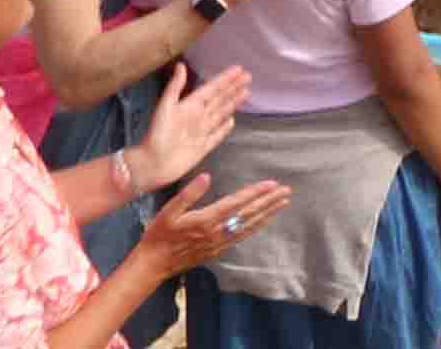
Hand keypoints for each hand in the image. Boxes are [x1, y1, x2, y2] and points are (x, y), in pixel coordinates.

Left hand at [132, 63, 256, 186]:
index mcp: (190, 106)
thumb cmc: (157, 134)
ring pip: (221, 113)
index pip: (212, 89)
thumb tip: (181, 65)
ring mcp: (201, 132)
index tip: (239, 69)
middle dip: (233, 88)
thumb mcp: (165, 107)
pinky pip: (217, 135)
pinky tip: (232, 121)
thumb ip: (175, 87)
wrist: (153, 164)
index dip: (225, 79)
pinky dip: (225, 128)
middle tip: (248, 76)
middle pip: (219, 99)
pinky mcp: (203, 147)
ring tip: (246, 92)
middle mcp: (197, 117)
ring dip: (233, 103)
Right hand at [133, 177, 294, 279]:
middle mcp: (217, 232)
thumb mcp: (168, 211)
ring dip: (267, 214)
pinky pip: (242, 236)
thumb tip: (207, 177)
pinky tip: (262, 221)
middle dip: (269, 202)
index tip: (272, 184)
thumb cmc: (158, 235)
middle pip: (248, 214)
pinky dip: (256, 227)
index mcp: (206, 220)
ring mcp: (219, 243)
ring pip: (249, 226)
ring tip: (282, 203)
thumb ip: (188, 194)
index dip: (256, 192)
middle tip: (287, 191)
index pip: (237, 203)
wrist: (153, 264)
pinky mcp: (218, 250)